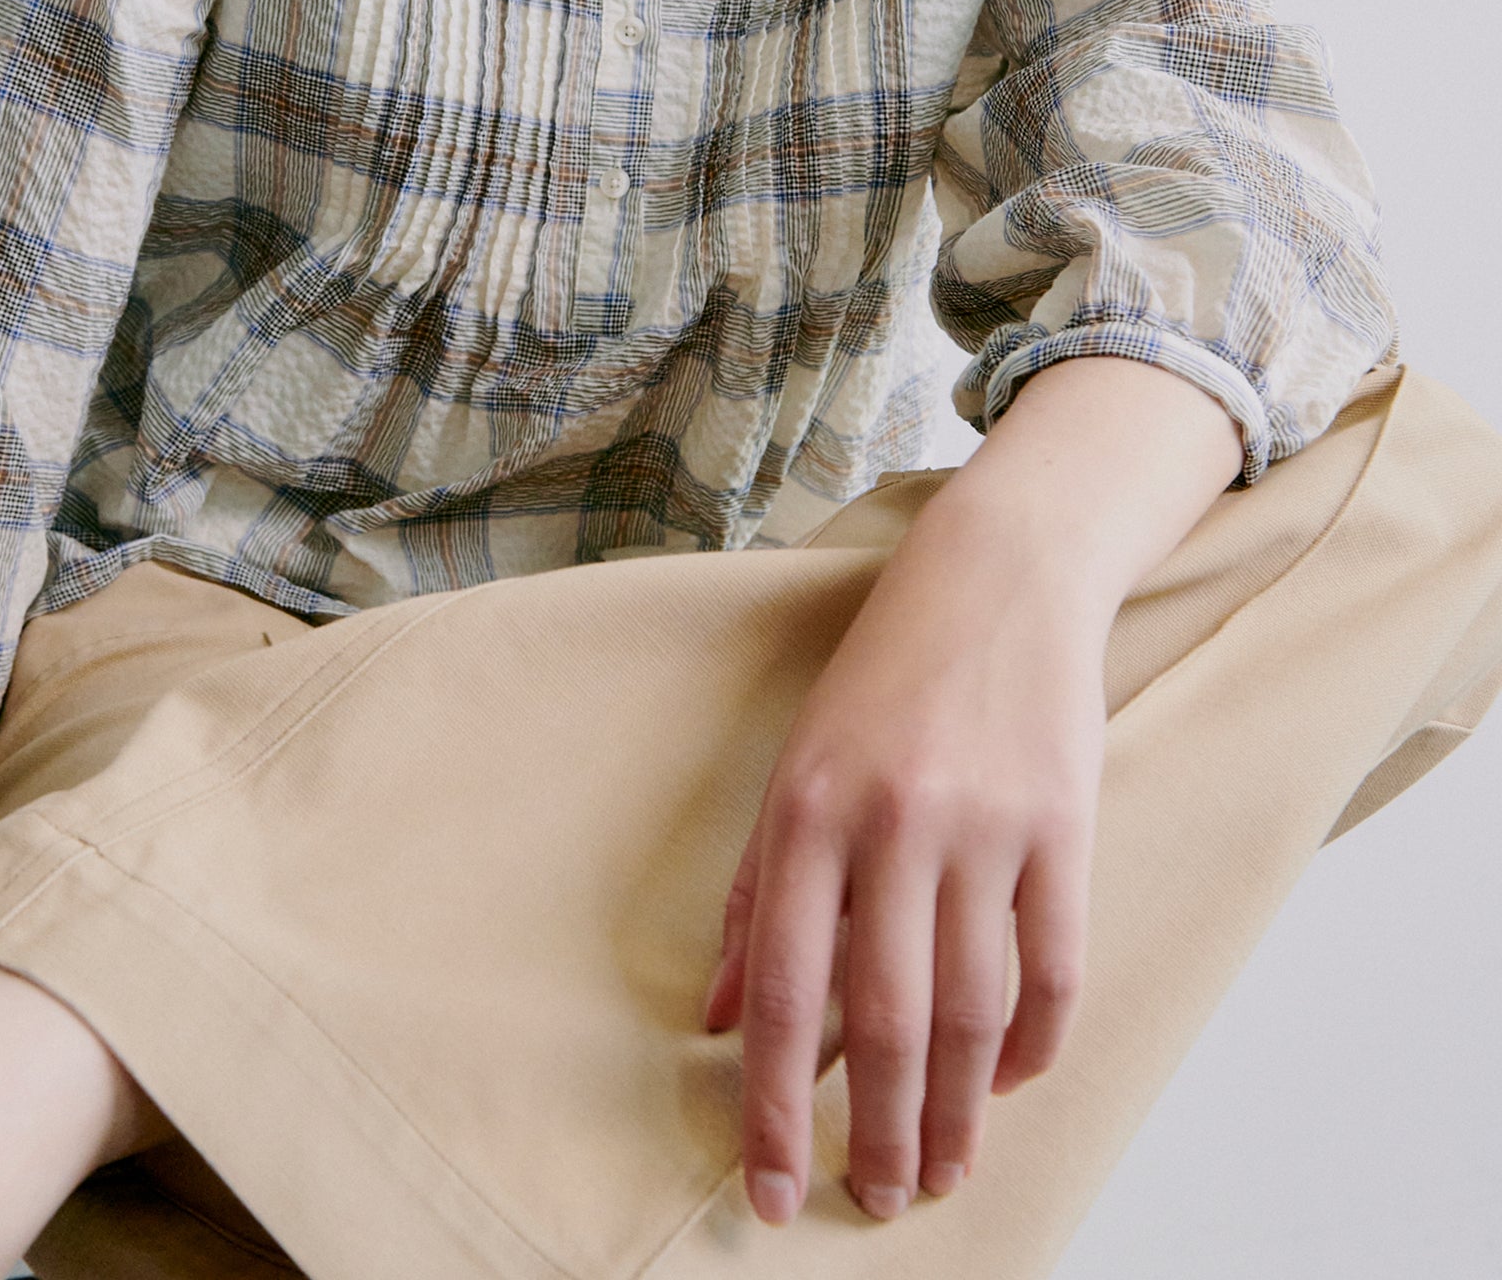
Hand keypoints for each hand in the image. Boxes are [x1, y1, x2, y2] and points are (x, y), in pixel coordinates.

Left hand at [703, 358, 1242, 1223]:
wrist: (993, 579)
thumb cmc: (879, 679)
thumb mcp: (792, 769)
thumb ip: (757, 897)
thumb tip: (722, 1019)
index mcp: (808, 812)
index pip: (788, 991)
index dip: (776, 1105)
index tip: (773, 1191)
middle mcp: (892, 825)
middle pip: (886, 1020)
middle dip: (879, 1134)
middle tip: (876, 1203)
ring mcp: (985, 828)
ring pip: (971, 1011)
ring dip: (958, 1112)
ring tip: (944, 1173)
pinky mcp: (1063, 827)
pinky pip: (1053, 967)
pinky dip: (1035, 1043)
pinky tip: (1011, 1085)